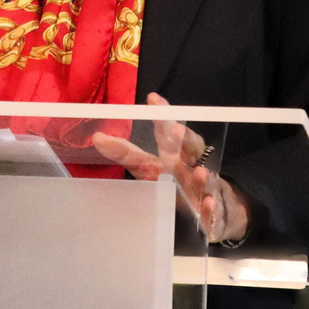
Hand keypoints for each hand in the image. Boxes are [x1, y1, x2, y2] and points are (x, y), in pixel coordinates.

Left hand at [91, 92, 250, 243]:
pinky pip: (212, 208)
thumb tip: (96, 137)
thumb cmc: (174, 180)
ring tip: (200, 172)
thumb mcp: (147, 166)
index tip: (152, 99)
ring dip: (203, 174)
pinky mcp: (211, 209)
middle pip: (191, 147)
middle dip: (185, 139)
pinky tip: (208, 205)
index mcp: (175, 151)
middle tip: (176, 130)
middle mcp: (191, 164)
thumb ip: (124, 153)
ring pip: (205, 177)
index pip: (168, 129)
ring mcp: (203, 186)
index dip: (162, 114)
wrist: (206, 207)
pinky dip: (211, 207)